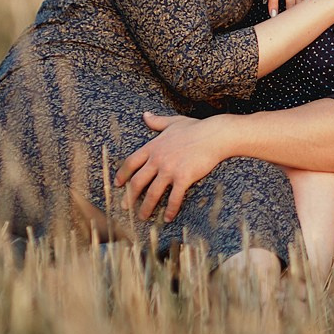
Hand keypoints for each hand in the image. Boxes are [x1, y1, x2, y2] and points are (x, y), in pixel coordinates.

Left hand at [114, 111, 231, 221]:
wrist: (215, 135)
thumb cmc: (196, 128)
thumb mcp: (173, 122)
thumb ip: (157, 121)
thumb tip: (145, 115)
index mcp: (154, 147)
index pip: (131, 162)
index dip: (122, 174)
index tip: (118, 184)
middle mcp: (158, 159)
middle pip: (137, 181)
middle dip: (129, 196)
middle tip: (125, 207)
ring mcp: (170, 169)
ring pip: (152, 193)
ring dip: (146, 207)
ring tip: (143, 217)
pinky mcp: (183, 178)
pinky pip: (174, 197)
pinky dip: (170, 209)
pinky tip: (168, 218)